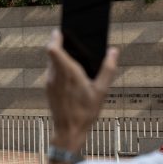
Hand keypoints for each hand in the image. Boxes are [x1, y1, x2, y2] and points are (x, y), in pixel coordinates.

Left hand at [45, 29, 118, 150]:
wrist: (68, 132)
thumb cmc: (85, 112)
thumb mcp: (101, 91)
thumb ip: (108, 69)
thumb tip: (114, 51)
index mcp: (67, 73)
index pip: (53, 49)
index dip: (55, 38)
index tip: (61, 31)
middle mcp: (55, 76)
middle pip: (52, 53)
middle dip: (60, 45)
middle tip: (70, 39)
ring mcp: (49, 83)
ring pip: (51, 63)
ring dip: (60, 57)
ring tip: (74, 56)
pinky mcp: (48, 89)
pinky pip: (51, 73)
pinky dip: (59, 68)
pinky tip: (71, 74)